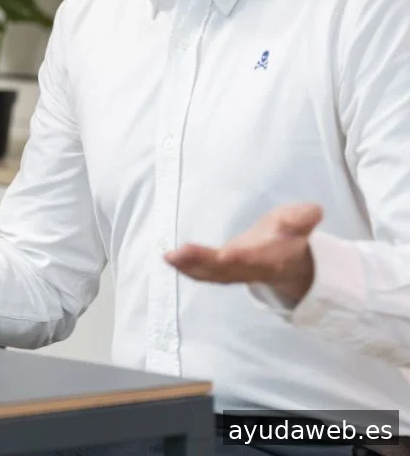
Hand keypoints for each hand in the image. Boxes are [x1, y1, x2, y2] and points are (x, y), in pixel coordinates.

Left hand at [166, 203, 321, 305]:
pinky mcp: (222, 271)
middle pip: (226, 269)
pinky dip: (187, 268)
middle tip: (180, 253)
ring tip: (169, 256)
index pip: (256, 259)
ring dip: (190, 267)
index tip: (226, 254)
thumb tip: (315, 210)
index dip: (242, 258)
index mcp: (270, 258)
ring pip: (211, 274)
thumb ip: (302, 218)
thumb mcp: (299, 223)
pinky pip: (203, 274)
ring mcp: (234, 273)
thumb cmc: (289, 237)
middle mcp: (250, 269)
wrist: (289, 263)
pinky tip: (169, 259)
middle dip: (204, 263)